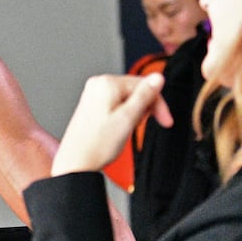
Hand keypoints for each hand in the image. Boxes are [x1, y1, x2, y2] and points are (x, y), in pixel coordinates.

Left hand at [50, 72, 171, 175]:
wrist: (76, 163)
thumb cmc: (97, 144)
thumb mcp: (128, 118)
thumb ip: (144, 96)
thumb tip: (158, 77)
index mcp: (106, 84)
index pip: (144, 84)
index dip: (158, 103)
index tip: (165, 119)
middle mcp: (97, 85)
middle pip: (135, 90)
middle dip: (144, 108)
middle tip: (141, 126)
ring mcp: (92, 95)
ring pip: (127, 99)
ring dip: (134, 113)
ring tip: (125, 129)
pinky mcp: (92, 106)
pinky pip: (116, 105)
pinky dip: (123, 116)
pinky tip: (119, 129)